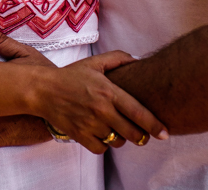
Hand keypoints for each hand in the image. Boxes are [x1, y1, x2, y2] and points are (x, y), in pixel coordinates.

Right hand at [0, 21, 168, 153]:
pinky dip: (104, 144)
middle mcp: (101, 109)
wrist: (42, 89)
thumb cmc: (70, 76)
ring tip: (117, 130)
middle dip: (142, 136)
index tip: (165, 133)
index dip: (155, 126)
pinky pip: (101, 148)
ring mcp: (90, 124)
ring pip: (118, 141)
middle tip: (142, 134)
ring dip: (121, 138)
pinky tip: (102, 134)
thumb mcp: (93, 63)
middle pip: (133, 133)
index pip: (139, 113)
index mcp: (108, 91)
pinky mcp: (80, 135)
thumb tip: (138, 60)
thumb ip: (118, 58)